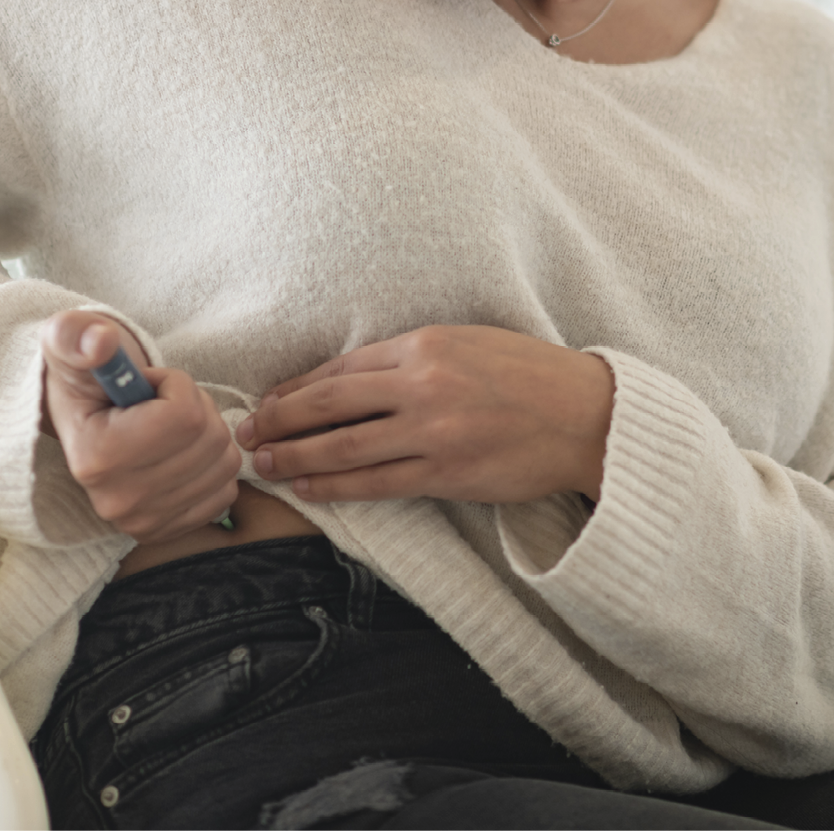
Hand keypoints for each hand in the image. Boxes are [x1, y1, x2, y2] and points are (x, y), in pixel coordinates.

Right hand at [40, 311, 240, 542]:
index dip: (175, 384)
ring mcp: (142, 523)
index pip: (183, 414)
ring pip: (224, 461)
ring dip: (208, 434)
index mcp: (95, 457)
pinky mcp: (166, 531)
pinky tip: (181, 454)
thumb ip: (80, 335)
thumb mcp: (72, 339)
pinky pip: (226, 490)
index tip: (145, 383)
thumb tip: (100, 341)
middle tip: (160, 404)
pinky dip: (214, 465)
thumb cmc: (85, 373)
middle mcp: (118, 501)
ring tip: (169, 426)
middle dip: (196, 407)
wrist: (83, 416)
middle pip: (209, 438)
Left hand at [235, 325, 614, 504]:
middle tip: (247, 436)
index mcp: (426, 343)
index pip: (342, 368)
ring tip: (267, 466)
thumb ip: (416, 357)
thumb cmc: (531, 375)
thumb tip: (355, 379)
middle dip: (280, 422)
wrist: (586, 415)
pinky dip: (336, 487)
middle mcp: (423, 384)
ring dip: (296, 458)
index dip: (297, 389)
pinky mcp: (447, 474)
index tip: (268, 402)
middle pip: (329, 405)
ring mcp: (433, 431)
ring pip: (344, 447)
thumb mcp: (470, 343)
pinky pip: (376, 483)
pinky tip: (311, 489)